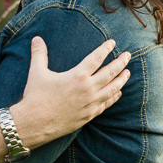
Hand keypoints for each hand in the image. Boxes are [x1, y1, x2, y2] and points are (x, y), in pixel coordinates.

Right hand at [10, 36, 130, 147]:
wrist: (34, 124)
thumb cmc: (36, 97)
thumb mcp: (37, 72)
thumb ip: (39, 54)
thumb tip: (36, 38)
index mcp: (77, 76)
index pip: (97, 58)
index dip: (106, 49)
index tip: (112, 43)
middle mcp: (87, 89)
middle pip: (110, 73)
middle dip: (121, 62)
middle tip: (128, 55)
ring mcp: (90, 104)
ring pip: (112, 89)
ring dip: (121, 80)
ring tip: (128, 73)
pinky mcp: (88, 116)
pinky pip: (105, 104)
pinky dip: (114, 97)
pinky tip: (118, 93)